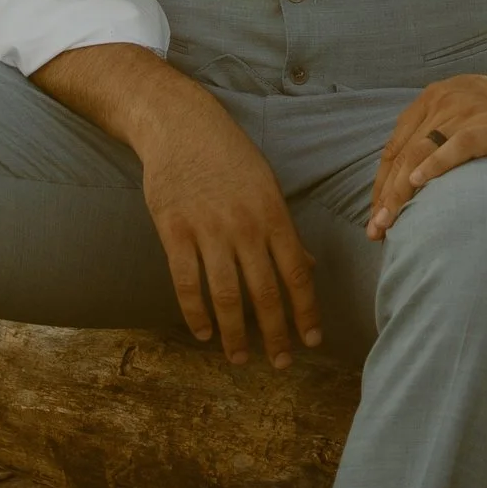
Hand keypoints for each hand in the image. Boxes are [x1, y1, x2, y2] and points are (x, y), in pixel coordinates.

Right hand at [135, 88, 323, 366]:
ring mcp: (208, 229)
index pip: (297, 274)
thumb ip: (285, 230)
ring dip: (235, 334)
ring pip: (227, 295)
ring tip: (240, 358)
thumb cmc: (229, 156)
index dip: (305, 312)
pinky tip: (204, 333)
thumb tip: (308, 269)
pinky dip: (196, 313)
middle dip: (275, 334)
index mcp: (273, 213)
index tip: (312, 342)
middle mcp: (245, 225)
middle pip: (265, 292)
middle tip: (280, 363)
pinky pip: (187, 282)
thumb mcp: (267, 185)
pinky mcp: (174, 231)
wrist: (180, 125)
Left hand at [367, 72, 486, 239]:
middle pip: (404, 153)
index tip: (376, 215)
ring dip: (400, 191)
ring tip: (389, 221)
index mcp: (433, 99)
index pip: (396, 145)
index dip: (382, 183)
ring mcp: (468, 111)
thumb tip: (409, 183)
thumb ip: (437, 137)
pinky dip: (436, 165)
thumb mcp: (464, 117)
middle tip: (375, 230)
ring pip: (421, 152)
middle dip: (386, 195)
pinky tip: (419, 183)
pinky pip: (457, 146)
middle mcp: (445, 101)